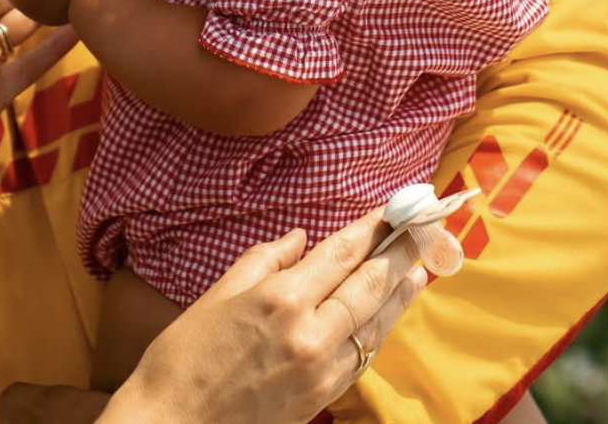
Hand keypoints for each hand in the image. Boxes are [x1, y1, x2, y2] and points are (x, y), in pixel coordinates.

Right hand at [103, 211, 454, 423]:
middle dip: (399, 256)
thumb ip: (263, 261)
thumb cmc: (182, 357)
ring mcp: (320, 370)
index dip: (371, 229)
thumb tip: (300, 240)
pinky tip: (387, 316)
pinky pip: (361, 356)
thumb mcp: (216, 295)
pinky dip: (379, 331)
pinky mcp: (321, 398)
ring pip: (373, 324)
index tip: (394, 210)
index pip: (340, 254)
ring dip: (400, 294)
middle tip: (425, 231)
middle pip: (368, 286)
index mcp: (280, 298)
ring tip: (421, 269)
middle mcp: (309, 332)